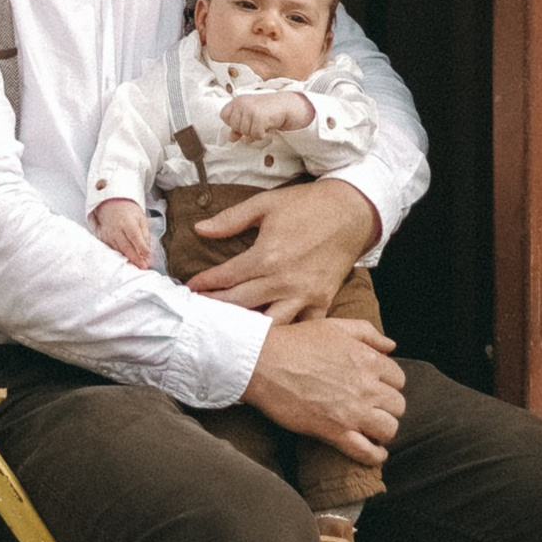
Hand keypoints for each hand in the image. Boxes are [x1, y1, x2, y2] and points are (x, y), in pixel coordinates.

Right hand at [90, 198, 155, 271]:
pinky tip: (125, 259)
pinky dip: (118, 255)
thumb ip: (144, 234)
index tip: (148, 257)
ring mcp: (108, 234)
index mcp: (128, 222)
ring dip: (127, 259)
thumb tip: (147, 250)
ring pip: (118, 250)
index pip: (135, 237)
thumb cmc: (129, 211)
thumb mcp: (141, 218)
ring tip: (136, 265)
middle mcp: (116, 229)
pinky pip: (111, 249)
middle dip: (135, 258)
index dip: (142, 248)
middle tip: (143, 267)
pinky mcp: (103, 238)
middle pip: (126, 247)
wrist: (111, 204)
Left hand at [185, 175, 379, 322]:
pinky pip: (302, 328)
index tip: (190, 289)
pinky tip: (269, 337)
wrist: (351, 211)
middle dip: (216, 308)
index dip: (205, 284)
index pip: (227, 277)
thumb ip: (230, 219)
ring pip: (268, 324)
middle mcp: (284, 280)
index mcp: (267, 255)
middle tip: (199, 312)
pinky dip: (286, 335)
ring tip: (229, 327)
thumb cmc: (307, 205)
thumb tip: (200, 229)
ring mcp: (304, 295)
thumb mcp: (265, 204)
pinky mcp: (322, 302)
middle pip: (240, 304)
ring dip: (247, 328)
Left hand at [220, 83, 314, 141]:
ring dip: (255, 132)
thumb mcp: (249, 117)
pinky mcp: (259, 116)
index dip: (232, 122)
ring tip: (262, 124)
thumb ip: (238, 127)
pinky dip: (262, 135)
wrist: (286, 106)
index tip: (244, 121)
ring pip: (244, 132)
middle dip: (245, 129)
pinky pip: (255, 135)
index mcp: (237, 100)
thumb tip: (230, 138)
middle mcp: (242, 103)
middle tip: (256, 124)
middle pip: (234, 126)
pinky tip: (266, 128)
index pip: (224, 115)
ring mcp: (250, 109)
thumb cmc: (267, 110)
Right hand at [244, 314, 403, 465]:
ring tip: (372, 428)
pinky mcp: (334, 432)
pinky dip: (375, 456)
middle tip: (374, 407)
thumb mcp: (335, 326)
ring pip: (389, 429)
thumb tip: (391, 346)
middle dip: (388, 407)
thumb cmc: (296, 342)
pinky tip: (374, 452)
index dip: (389, 383)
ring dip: (383, 430)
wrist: (264, 363)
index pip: (398, 378)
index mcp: (367, 359)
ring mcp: (352, 412)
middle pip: (397, 405)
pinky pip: (367, 452)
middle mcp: (366, 387)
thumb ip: (368, 333)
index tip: (377, 386)